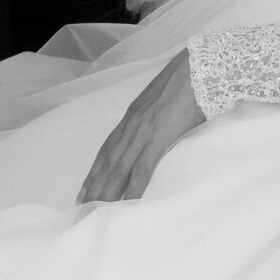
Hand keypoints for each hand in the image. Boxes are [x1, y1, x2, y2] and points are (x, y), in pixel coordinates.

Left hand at [79, 52, 203, 203]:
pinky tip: (127, 202)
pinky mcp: (159, 136)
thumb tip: (159, 129)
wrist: (198, 67)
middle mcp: (131, 125)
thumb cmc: (186, 82)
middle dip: (94, 187)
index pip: (106, 150)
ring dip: (106, 191)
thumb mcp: (163, 100)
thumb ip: (155, 116)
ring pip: (118, 167)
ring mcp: (143, 131)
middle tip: (82, 209)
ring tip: (96, 212)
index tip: (84, 191)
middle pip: (107, 162)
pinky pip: (142, 167)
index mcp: (132, 117)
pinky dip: (133, 187)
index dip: (94, 172)